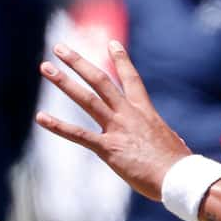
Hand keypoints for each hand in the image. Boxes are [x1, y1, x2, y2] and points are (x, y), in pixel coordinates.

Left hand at [37, 40, 193, 200]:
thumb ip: (165, 137)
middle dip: (79, 62)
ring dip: (64, 82)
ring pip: (87, 99)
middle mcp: (129, 114)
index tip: (112, 43)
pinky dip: (59, 126)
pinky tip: (41, 117)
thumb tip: (174, 142)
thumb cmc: (179, 166)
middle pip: (101, 80)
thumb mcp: (172, 143)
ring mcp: (118, 129)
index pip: (132, 79)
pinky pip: (79, 135)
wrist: (179, 178)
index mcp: (145, 112)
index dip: (122, 60)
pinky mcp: (109, 148)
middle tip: (60, 48)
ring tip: (45, 67)